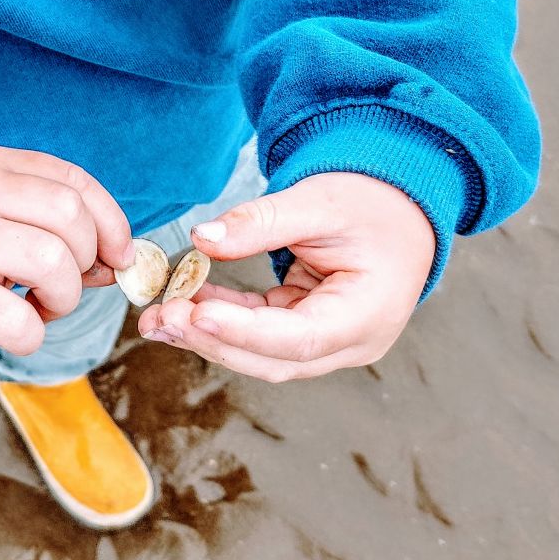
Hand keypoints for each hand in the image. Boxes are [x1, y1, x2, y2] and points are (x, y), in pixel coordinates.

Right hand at [0, 142, 133, 358]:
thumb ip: (36, 223)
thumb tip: (115, 262)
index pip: (74, 182)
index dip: (112, 223)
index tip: (116, 258)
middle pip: (70, 218)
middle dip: (85, 263)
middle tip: (60, 289)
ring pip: (53, 263)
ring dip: (63, 300)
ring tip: (37, 310)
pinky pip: (18, 320)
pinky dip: (32, 336)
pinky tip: (13, 333)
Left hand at [136, 172, 434, 381]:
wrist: (401, 210)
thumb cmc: (372, 203)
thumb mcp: (319, 201)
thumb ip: (262, 222)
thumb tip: (202, 239)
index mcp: (369, 313)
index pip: (300, 336)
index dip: (244, 331)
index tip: (196, 313)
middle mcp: (353, 342)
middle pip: (275, 358)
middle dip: (213, 340)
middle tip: (160, 317)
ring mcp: (332, 343)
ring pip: (263, 354)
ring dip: (210, 336)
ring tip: (158, 316)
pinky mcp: (310, 332)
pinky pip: (261, 334)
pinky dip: (224, 319)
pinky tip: (186, 303)